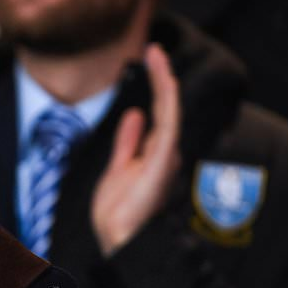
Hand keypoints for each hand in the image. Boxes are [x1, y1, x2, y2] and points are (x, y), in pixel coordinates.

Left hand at [91, 43, 182, 256]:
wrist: (118, 237)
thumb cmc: (119, 211)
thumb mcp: (119, 167)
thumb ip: (128, 142)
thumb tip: (135, 113)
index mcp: (154, 154)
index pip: (158, 114)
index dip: (155, 87)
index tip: (151, 61)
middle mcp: (164, 152)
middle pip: (166, 107)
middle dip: (161, 78)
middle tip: (155, 50)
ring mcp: (166, 154)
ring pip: (169, 109)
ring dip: (163, 79)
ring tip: (157, 53)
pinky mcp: (164, 157)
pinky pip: (169, 120)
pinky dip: (166, 95)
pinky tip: (163, 76)